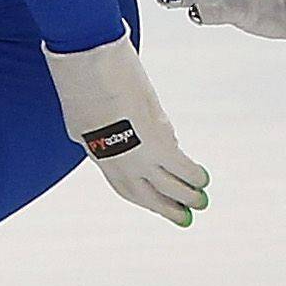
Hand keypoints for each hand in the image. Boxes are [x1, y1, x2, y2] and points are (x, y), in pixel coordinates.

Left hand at [48, 37, 208, 225]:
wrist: (87, 67)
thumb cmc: (82, 79)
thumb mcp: (84, 113)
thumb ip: (101, 127)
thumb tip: (119, 132)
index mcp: (98, 154)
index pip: (123, 185)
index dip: (143, 197)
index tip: (157, 205)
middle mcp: (117, 163)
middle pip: (145, 194)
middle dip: (166, 207)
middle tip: (184, 217)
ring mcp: (137, 156)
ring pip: (166, 185)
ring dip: (186, 196)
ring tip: (201, 201)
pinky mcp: (156, 144)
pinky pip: (180, 167)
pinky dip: (193, 175)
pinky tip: (203, 180)